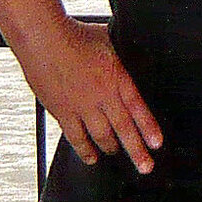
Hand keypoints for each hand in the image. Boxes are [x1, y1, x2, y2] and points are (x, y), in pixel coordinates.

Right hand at [0, 0, 162, 173]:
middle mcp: (102, 95)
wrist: (44, 38)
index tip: (157, 144)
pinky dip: (84, 149)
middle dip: (137, 151)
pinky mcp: (62, 111)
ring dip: (111, 148)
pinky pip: (76, 137)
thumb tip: (132, 47)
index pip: (138, 108)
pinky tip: (90, 157)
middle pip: (124, 129)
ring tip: (116, 154)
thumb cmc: (74, 34)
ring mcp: (82, 106)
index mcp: (117, 77)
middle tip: (145, 167)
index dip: (149, 128)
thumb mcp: (109, 39)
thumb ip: (121, 53)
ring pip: (101, 136)